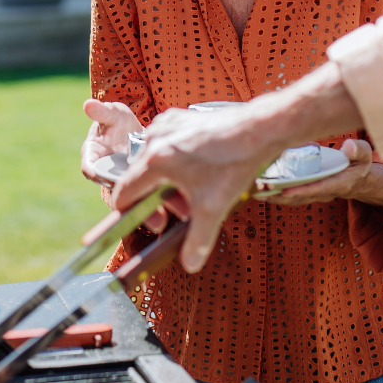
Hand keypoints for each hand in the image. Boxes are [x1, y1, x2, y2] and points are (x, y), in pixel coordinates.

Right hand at [80, 100, 142, 181]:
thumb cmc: (118, 119)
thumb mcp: (113, 113)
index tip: (109, 177)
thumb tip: (87, 103)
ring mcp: (115, 175)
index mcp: (91, 153)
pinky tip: (152, 183)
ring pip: (120, 187)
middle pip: (106, 182)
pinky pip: (132, 188)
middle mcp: (101, 167)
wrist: (133, 128)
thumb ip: (102, 111)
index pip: (88, 169)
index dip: (96, 175)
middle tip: (132, 182)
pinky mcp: (128, 180)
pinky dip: (140, 187)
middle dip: (117, 184)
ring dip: (131, 187)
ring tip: (145, 184)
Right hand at [81, 100, 168, 231]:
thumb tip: (88, 104)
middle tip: (153, 219)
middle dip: (136, 207)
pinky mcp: (145, 186)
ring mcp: (127, 184)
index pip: (92, 170)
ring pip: (138, 200)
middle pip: (120, 195)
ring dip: (154, 210)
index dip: (101, 178)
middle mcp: (108, 176)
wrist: (133, 130)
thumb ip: (103, 112)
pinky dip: (168, 201)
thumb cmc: (118, 121)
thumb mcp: (112, 114)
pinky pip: (153, 197)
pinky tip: (187, 207)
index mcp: (94, 159)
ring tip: (172, 218)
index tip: (112, 183)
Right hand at [112, 103, 284, 271]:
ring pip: (153, 161)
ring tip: (192, 194)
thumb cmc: (235, 162)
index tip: (140, 221)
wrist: (258, 128)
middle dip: (156, 199)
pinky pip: (165, 146)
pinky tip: (197, 171)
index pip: (124, 192)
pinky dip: (174, 162)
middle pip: (139, 178)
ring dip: (166, 182)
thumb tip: (190, 264)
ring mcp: (166, 125)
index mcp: (156, 160)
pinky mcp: (178, 118)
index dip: (128, 212)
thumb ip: (198, 240)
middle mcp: (155, 139)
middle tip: (180, 211)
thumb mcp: (214, 207)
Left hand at [264, 138, 382, 206]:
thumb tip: (348, 146)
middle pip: (300, 196)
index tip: (286, 190)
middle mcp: (324, 191)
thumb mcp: (364, 155)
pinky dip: (274, 194)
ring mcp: (314, 194)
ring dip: (274, 196)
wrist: (357, 179)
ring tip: (255, 191)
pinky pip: (289, 196)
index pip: (320, 188)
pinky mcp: (306, 192)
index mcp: (339, 182)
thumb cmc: (358, 163)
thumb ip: (358, 151)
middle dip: (280, 194)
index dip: (303, 190)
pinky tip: (259, 189)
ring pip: (292, 198)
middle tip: (262, 189)